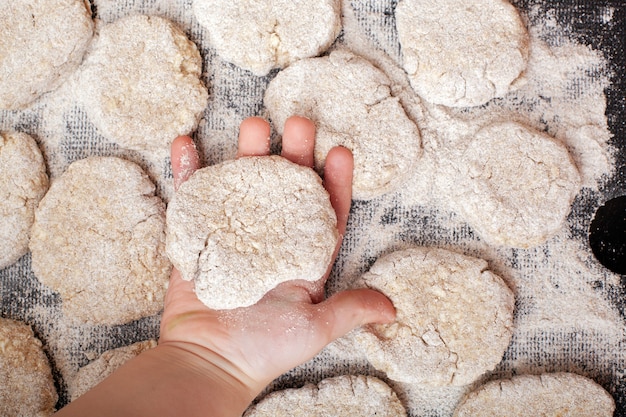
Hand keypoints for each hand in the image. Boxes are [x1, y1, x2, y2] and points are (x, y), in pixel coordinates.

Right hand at [160, 116, 394, 399]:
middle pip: (284, 191)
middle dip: (293, 156)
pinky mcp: (198, 238)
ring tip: (254, 125)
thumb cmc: (264, 350)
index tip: (339, 151)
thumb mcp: (314, 328)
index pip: (324, 214)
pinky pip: (190, 199)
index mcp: (301, 259)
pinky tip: (187, 144)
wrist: (208, 362)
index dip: (334, 183)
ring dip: (246, 155)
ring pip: (241, 186)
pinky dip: (187, 172)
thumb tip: (392, 308)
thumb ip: (350, 310)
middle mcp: (271, 242)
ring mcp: (233, 236)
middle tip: (299, 123)